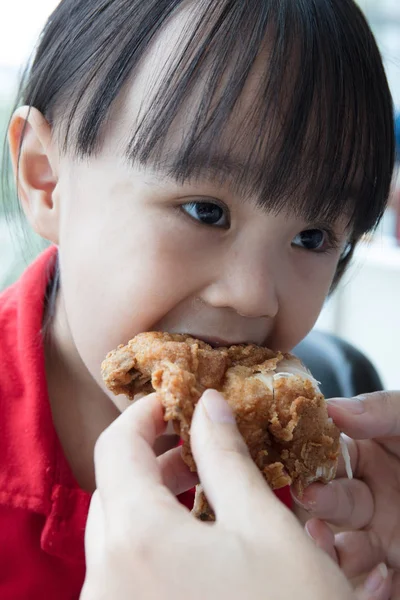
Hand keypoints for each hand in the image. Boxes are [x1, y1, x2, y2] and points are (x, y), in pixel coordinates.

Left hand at [81, 391, 352, 599]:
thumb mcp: (264, 526)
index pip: (115, 447)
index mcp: (137, 540)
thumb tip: (207, 405)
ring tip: (199, 487)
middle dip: (149, 457)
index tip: (174, 401)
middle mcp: (106, 580)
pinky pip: (122, 570)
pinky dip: (148, 539)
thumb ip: (225, 458)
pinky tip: (192, 539)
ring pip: (115, 531)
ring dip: (150, 498)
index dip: (143, 414)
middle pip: (112, 489)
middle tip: (193, 445)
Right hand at [293, 392, 399, 598]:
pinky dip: (373, 589)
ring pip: (347, 549)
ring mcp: (384, 537)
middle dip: (320, 506)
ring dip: (339, 552)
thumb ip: (381, 410)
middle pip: (332, 505)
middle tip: (313, 502)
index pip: (326, 460)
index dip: (311, 466)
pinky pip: (380, 586)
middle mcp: (367, 498)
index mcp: (363, 456)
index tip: (301, 473)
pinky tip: (380, 582)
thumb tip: (332, 408)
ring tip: (343, 550)